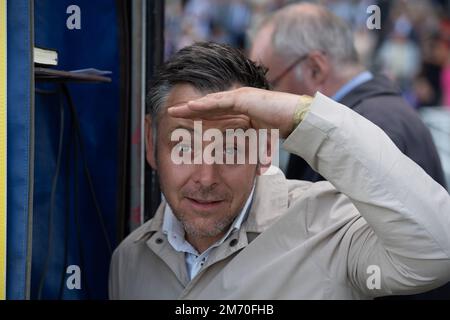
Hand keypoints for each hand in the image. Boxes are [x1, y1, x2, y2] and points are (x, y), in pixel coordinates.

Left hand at [167, 87, 301, 137]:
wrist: (296, 117)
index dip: (197, 117)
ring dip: (191, 106)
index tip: (183, 122)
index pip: (213, 113)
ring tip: (174, 110)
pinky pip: (219, 102)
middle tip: (171, 114)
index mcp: (238, 109)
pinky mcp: (243, 98)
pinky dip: (204, 104)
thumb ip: (255, 149)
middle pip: (206, 106)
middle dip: (188, 110)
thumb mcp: (262, 140)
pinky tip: (191, 107)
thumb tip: (256, 168)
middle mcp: (236, 100)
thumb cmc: (281, 127)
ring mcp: (239, 97)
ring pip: (209, 102)